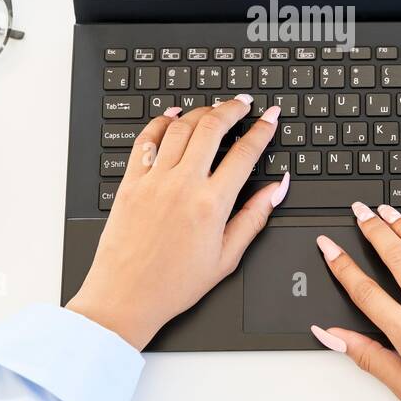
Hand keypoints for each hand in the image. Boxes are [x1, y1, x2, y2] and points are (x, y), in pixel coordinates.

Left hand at [66, 95, 287, 349]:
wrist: (125, 297)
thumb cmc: (174, 285)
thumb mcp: (226, 258)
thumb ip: (253, 218)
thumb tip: (276, 189)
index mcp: (211, 204)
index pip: (244, 154)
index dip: (262, 130)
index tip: (271, 117)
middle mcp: (182, 185)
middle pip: (212, 128)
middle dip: (232, 108)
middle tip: (244, 103)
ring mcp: (153, 180)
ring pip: (180, 127)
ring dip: (200, 112)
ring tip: (213, 109)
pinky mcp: (130, 183)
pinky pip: (145, 140)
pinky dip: (160, 122)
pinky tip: (171, 116)